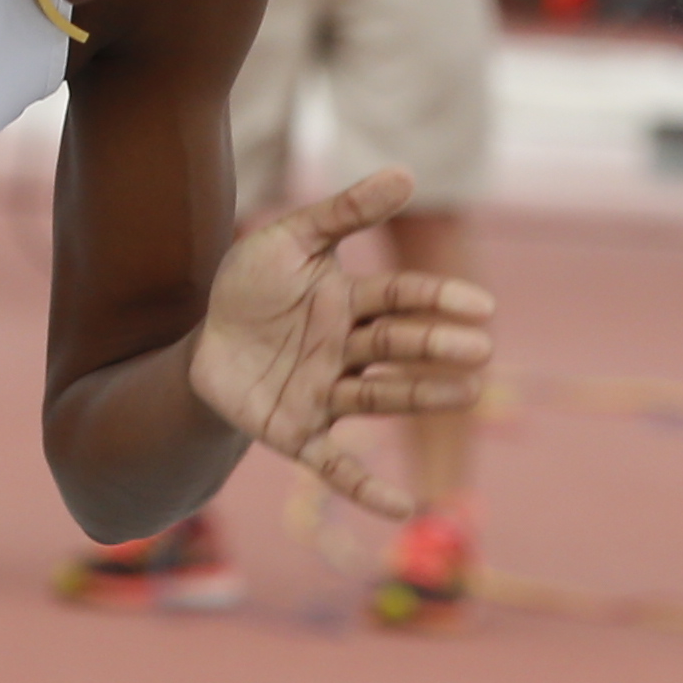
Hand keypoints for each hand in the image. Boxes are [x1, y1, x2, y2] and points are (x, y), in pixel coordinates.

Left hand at [188, 166, 495, 519]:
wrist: (201, 342)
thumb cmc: (250, 287)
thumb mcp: (290, 238)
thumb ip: (344, 211)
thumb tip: (407, 172)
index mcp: (350, 304)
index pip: (401, 299)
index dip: (438, 300)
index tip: (481, 306)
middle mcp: (346, 351)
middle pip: (397, 347)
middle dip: (437, 347)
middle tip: (480, 349)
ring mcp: (325, 394)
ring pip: (379, 396)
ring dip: (421, 397)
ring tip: (466, 394)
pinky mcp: (298, 432)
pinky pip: (334, 465)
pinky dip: (366, 489)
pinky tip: (403, 510)